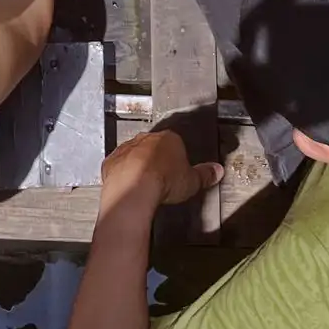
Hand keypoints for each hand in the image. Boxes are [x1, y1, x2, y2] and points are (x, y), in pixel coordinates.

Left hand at [101, 130, 223, 205]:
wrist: (134, 189)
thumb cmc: (164, 181)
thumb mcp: (192, 181)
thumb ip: (205, 174)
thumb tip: (217, 171)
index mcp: (169, 139)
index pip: (175, 144)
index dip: (177, 158)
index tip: (178, 170)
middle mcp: (146, 139)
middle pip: (153, 146)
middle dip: (157, 159)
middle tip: (162, 178)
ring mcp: (126, 149)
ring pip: (134, 154)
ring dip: (138, 166)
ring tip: (145, 186)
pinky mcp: (111, 162)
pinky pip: (118, 166)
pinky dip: (122, 175)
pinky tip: (128, 188)